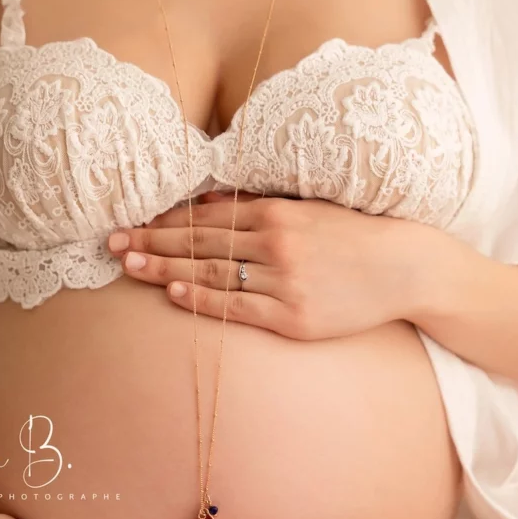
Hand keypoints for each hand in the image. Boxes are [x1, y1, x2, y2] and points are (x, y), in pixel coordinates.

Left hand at [109, 192, 423, 339]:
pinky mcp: (292, 317)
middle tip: (112, 243)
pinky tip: (173, 294)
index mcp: (277, 212)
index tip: (134, 221)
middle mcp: (275, 243)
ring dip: (166, 270)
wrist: (405, 269)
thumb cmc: (353, 237)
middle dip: (152, 242)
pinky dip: (203, 300)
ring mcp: (283, 282)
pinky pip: (237, 308)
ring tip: (129, 267)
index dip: (166, 220)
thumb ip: (260, 206)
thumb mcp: (309, 208)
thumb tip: (211, 201)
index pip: (208, 216)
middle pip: (200, 242)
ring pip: (212, 274)